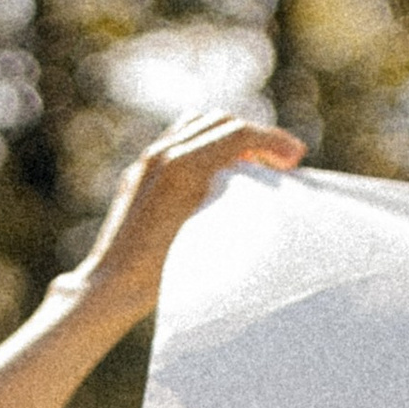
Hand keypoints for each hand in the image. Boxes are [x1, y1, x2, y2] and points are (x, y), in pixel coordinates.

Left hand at [70, 109, 305, 332]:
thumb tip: (266, 185)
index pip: (239, 133)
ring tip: (251, 164)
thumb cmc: (162, 273)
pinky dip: (206, 145)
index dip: (274, 141)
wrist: (112, 285)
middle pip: (222, 122)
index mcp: (184, 166)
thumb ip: (236, 200)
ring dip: (230, 137)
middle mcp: (164, 154)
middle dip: (257, 137)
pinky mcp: (140, 172)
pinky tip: (218, 172)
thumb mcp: (211, 235)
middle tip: (281, 163)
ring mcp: (148, 161)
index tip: (296, 157)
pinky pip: (178, 141)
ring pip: (198, 124)